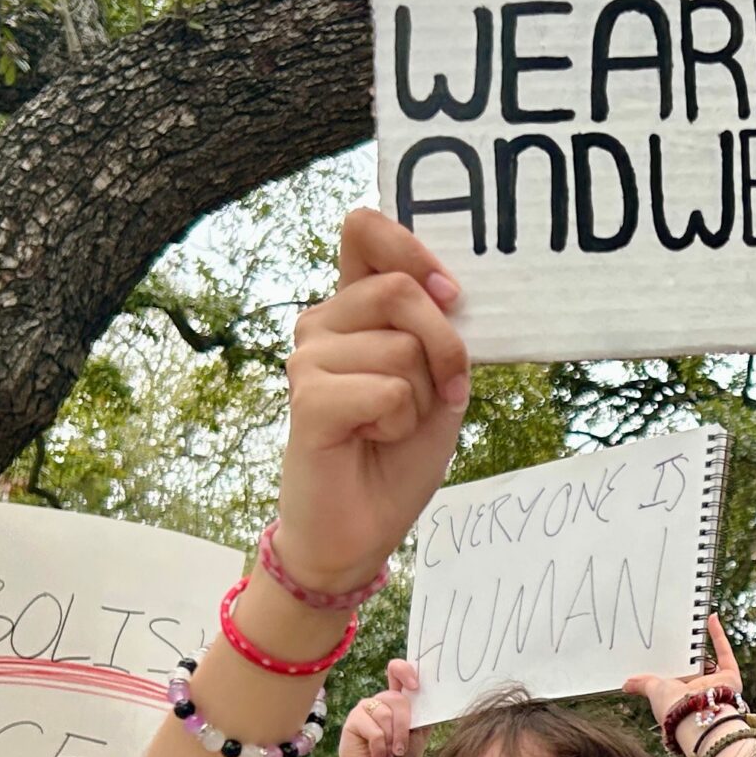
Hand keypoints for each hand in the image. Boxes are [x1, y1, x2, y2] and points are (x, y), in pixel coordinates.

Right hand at [274, 208, 472, 592]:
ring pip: (402, 346)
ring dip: (421, 398)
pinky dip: (400, 422)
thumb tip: (444, 291)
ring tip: (391, 426)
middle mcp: (322, 323)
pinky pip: (387, 388)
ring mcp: (307, 358)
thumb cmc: (398, 453)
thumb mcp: (437, 380)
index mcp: (353, 308)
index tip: (449, 292)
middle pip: (401, 289)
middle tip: (440, 394)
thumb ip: (438, 330)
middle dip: (445, 347)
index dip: (411, 247)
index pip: (364, 229)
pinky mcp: (306, 399)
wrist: (362, 528)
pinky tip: (372, 440)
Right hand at [339, 657, 429, 756]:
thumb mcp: (418, 736)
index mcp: (400, 701)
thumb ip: (421, 715)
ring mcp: (367, 709)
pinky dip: (380, 750)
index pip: (398, 671)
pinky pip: (374, 730)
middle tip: (401, 750)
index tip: (415, 686)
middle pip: (397, 699)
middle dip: (404, 727)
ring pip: (386, 715)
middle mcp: (382, 701)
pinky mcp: (354, 720)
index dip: (405, 671)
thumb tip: (427, 697)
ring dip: (392, 742)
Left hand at [627, 614, 744, 756]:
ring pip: (710, 659)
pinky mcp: (730, 677)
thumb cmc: (674, 707)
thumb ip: (643, 684)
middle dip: (688, 651)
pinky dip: (718, 634)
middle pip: (694, 666)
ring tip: (694, 622)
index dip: (671, 661)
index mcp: (681, 695)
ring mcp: (716, 684)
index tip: (666, 647)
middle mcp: (699, 690)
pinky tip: (710, 618)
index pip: (675, 675)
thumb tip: (626, 685)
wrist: (695, 712)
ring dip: (703, 642)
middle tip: (680, 631)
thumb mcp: (653, 690)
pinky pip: (725, 652)